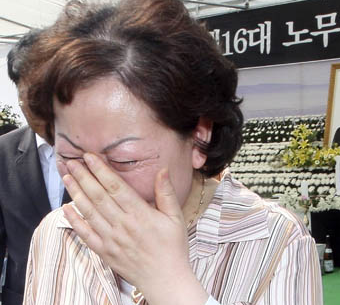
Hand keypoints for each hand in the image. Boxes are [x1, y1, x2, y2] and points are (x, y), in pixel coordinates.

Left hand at [62, 153, 207, 304]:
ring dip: (76, 193)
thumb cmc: (173, 247)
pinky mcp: (105, 252)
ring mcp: (111, 239)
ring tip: (67, 177)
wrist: (165, 279)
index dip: (101, 171)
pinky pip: (85, 234)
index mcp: (140, 214)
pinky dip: (74, 221)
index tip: (90, 157)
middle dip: (84, 177)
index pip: (116, 187)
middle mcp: (122, 225)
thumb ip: (166, 193)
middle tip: (73, 161)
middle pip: (98, 196)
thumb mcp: (176, 217)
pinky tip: (66, 208)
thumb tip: (162, 170)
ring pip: (89, 212)